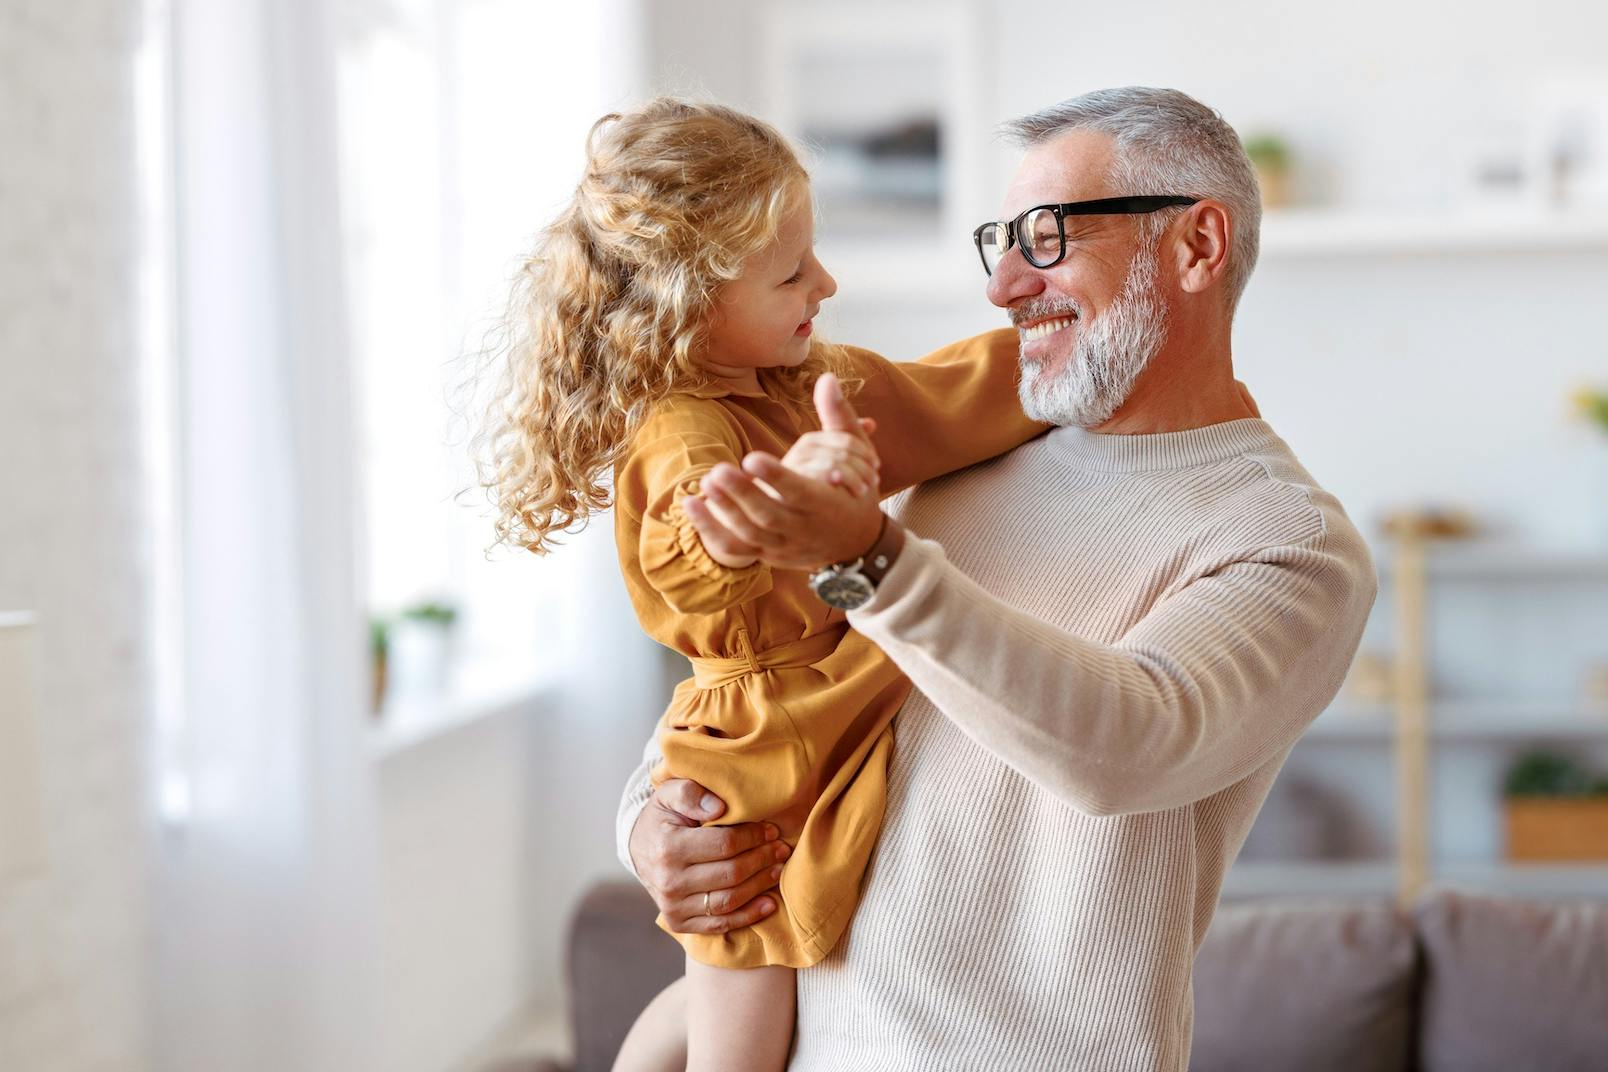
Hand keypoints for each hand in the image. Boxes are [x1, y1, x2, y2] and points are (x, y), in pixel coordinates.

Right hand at [628, 778, 790, 934]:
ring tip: (777, 870)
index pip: (724, 845)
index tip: (771, 830)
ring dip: (759, 886)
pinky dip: (747, 916)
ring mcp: (673, 906)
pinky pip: (719, 924)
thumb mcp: (670, 793)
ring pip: (729, 901)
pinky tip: (768, 903)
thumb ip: (691, 793)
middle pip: (731, 874)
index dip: (753, 837)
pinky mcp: (678, 922)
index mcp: (668, 848)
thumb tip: (719, 807)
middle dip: (762, 860)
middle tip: (781, 849)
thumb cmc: (663, 818)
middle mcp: (669, 882)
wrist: (639, 848)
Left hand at [683, 374, 884, 568]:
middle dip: (742, 495)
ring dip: (724, 511)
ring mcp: (784, 545)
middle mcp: (804, 529)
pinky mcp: (767, 554)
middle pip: (769, 516)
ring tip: (705, 481)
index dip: (776, 477)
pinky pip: (736, 549)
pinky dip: (711, 531)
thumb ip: (839, 416)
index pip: (800, 493)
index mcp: (826, 503)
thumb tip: (827, 377)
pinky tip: (691, 504)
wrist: (856, 542)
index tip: (751, 457)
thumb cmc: (855, 491)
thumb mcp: (857, 455)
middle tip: (717, 470)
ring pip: (751, 535)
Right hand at [780, 422, 880, 497]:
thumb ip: (850, 443)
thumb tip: (871, 423)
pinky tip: (845, 493)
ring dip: (853, 477)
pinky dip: (837, 484)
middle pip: (842, 452)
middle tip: (873, 481)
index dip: (865, 452)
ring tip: (862, 490)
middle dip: (862, 466)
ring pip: (832, 464)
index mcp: (813, 441)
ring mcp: (794, 466)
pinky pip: (819, 478)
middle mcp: (802, 449)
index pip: (846, 439)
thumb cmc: (815, 489)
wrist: (787, 516)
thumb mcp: (835, 464)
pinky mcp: (790, 483)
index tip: (876, 466)